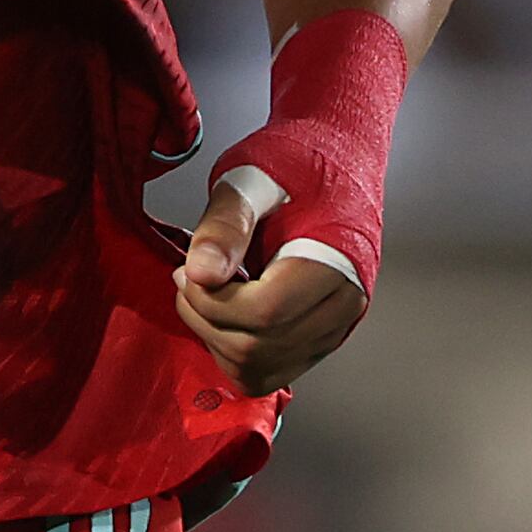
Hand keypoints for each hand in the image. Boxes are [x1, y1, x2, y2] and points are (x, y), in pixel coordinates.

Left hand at [174, 163, 368, 395]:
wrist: (333, 159)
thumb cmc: (296, 162)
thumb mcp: (250, 179)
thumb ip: (224, 225)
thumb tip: (199, 273)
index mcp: (337, 264)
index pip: (266, 314)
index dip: (212, 301)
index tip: (188, 269)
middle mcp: (344, 307)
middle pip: (259, 348)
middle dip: (206, 318)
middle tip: (190, 277)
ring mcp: (333, 329)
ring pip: (259, 370)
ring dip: (216, 339)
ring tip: (207, 292)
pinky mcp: (316, 340)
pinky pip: (266, 372)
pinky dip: (232, 352)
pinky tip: (225, 311)